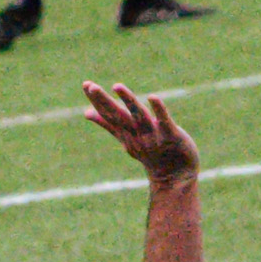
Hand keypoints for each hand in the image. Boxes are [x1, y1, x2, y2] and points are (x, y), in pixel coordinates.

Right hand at [82, 81, 198, 186]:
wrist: (174, 177)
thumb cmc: (150, 154)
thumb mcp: (126, 139)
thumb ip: (109, 125)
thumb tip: (86, 112)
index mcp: (126, 134)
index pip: (109, 115)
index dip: (97, 100)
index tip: (85, 84)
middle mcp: (136, 134)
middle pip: (118, 115)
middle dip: (103, 100)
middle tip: (90, 85)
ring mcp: (153, 136)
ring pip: (139, 115)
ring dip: (128, 101)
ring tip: (116, 86)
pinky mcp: (171, 136)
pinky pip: (164, 122)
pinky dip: (159, 110)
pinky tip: (152, 97)